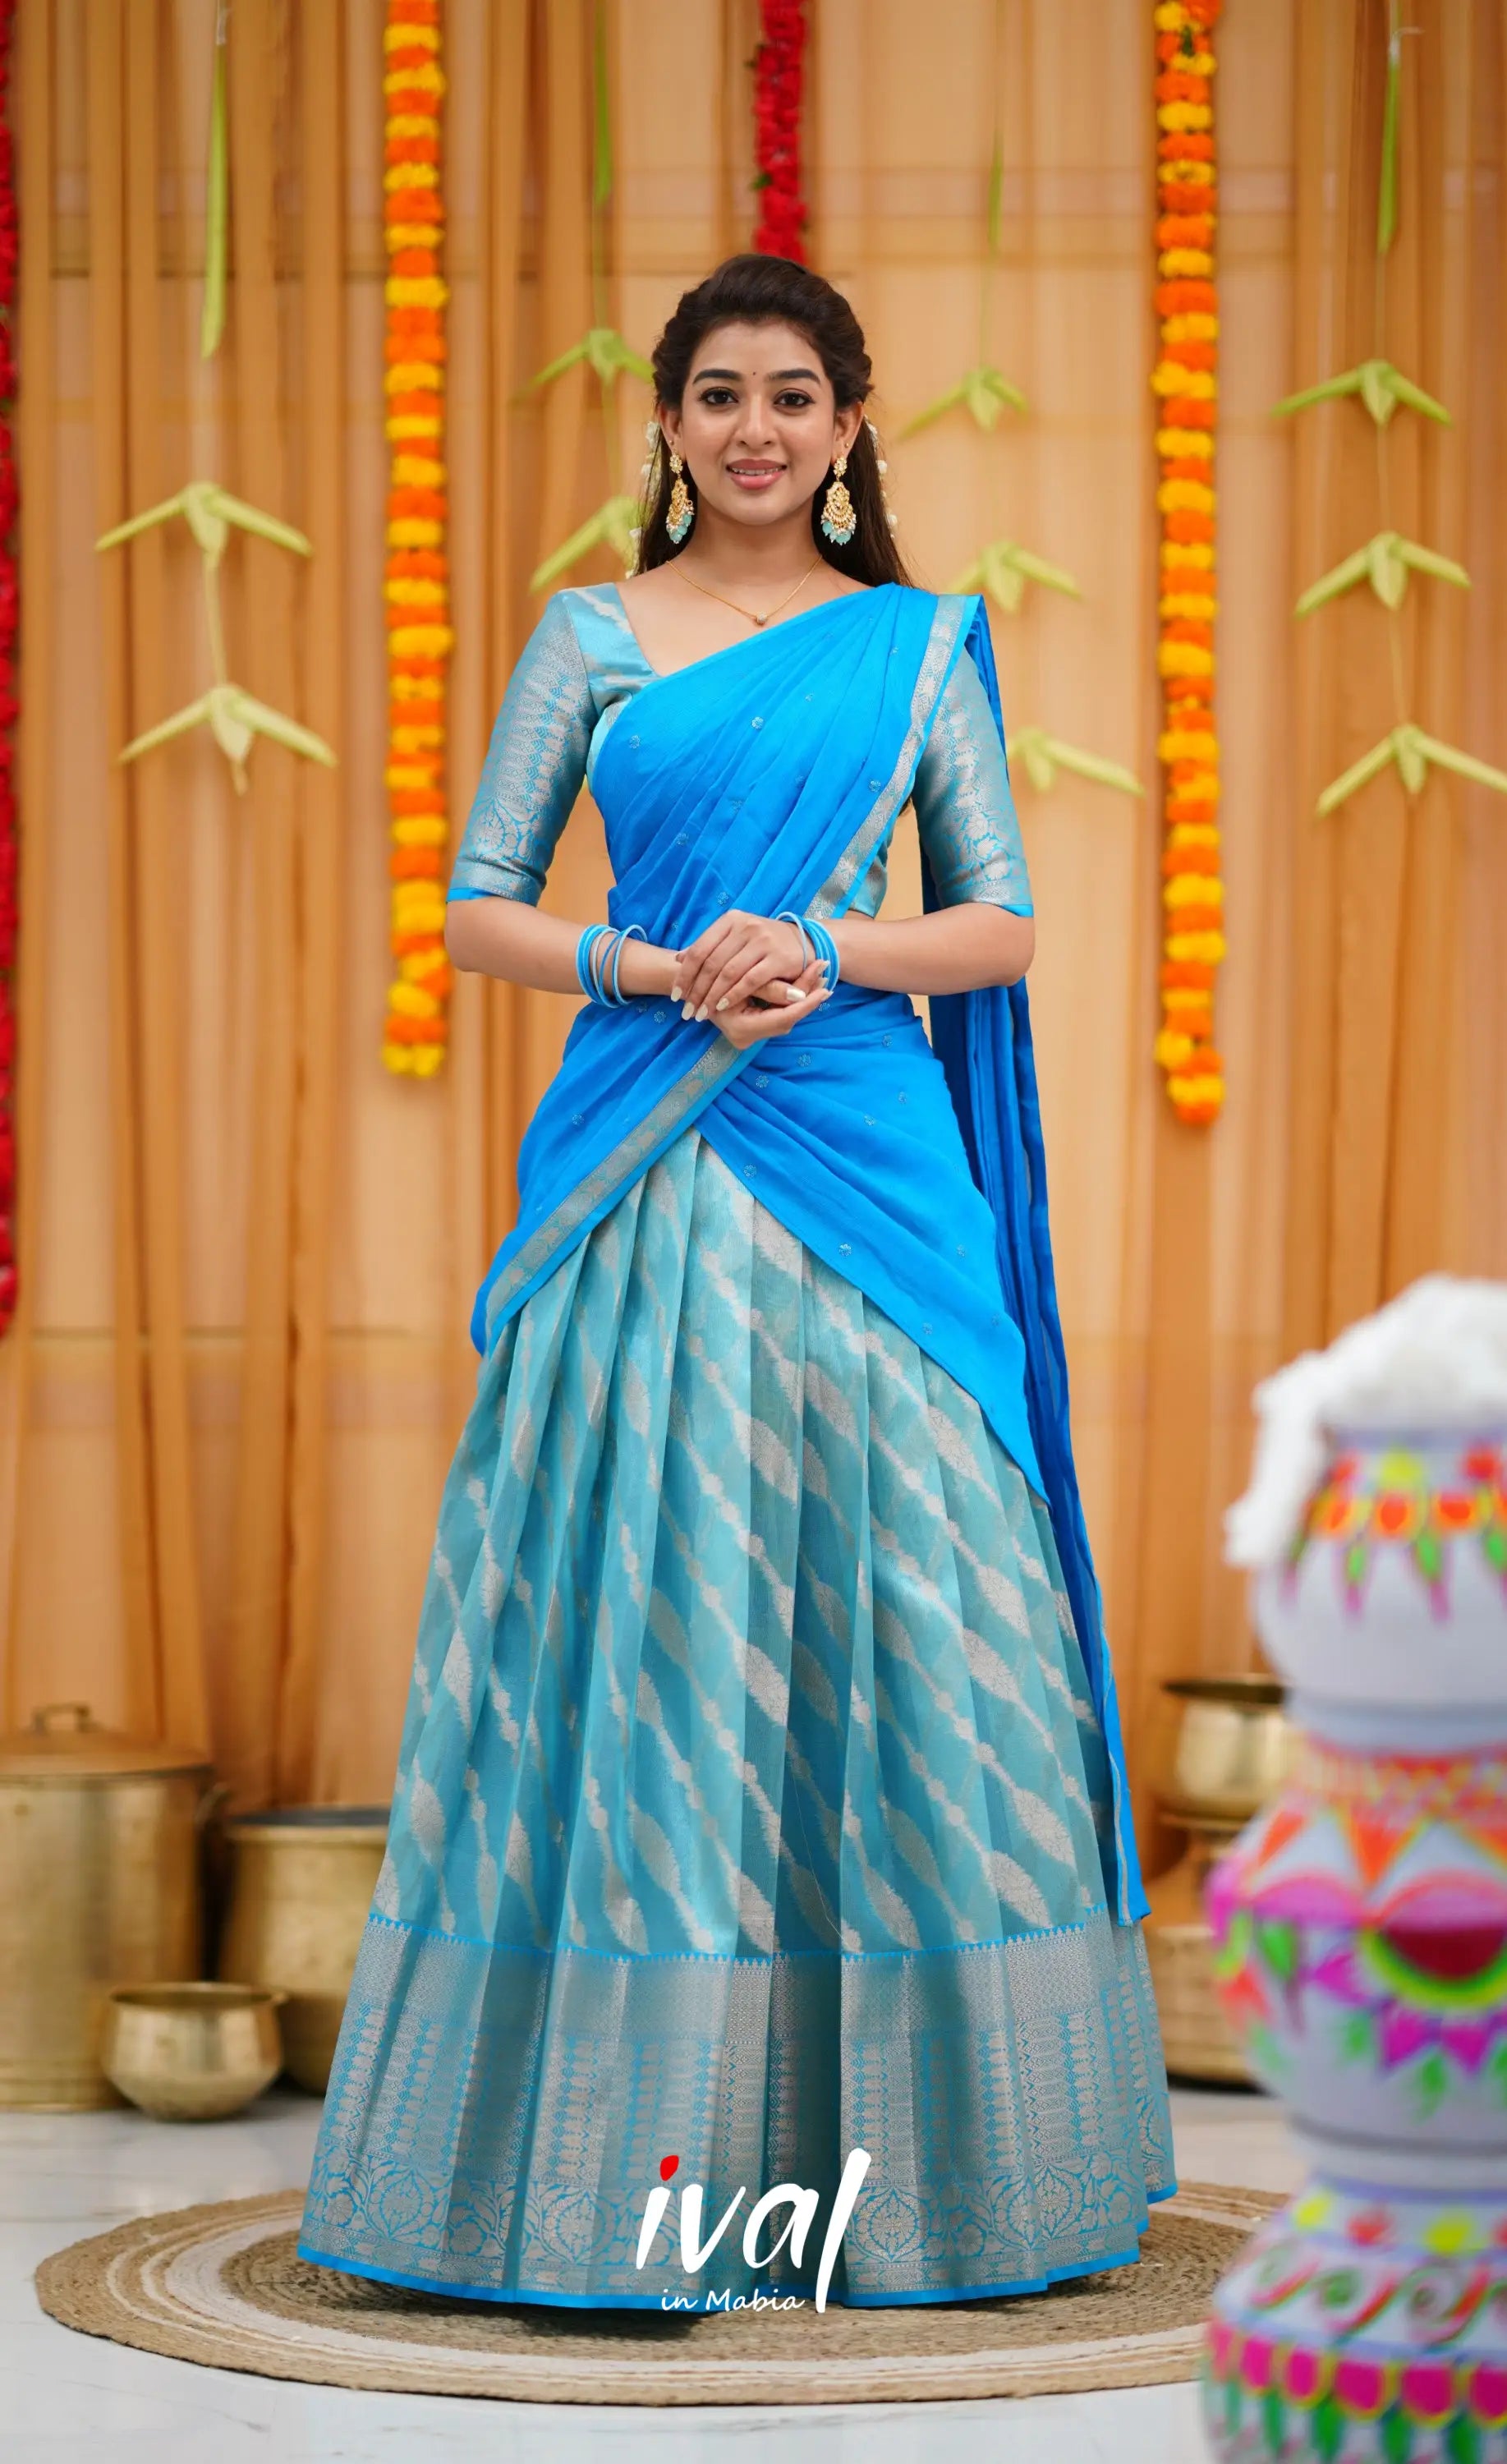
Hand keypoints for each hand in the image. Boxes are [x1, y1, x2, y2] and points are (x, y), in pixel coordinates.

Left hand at [672, 909, 809, 1020]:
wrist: (805, 941)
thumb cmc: (763, 943)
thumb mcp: (735, 939)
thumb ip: (709, 947)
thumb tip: (678, 959)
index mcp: (731, 920)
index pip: (699, 949)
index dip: (685, 974)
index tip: (676, 995)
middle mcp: (745, 927)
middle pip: (711, 963)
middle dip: (696, 991)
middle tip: (687, 1011)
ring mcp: (762, 941)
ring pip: (728, 973)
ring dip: (712, 997)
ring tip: (702, 1013)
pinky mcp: (778, 957)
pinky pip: (750, 980)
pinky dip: (733, 996)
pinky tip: (722, 1007)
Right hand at [716, 961, 830, 1048]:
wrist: (685, 982)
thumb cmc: (706, 976)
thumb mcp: (738, 979)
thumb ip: (768, 989)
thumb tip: (800, 995)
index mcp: (740, 1030)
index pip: (782, 1021)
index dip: (804, 1005)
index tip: (825, 989)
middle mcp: (745, 1038)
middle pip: (786, 1019)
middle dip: (807, 997)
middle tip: (827, 977)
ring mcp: (748, 1034)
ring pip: (784, 1016)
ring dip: (802, 995)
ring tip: (821, 975)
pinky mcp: (752, 1026)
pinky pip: (778, 1013)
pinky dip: (792, 996)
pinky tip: (807, 980)